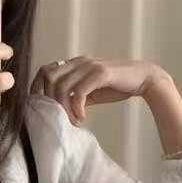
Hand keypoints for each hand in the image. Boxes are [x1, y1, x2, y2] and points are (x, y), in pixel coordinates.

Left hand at [30, 56, 169, 124]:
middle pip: (49, 77)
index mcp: (74, 63)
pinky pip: (79, 91)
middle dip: (48, 100)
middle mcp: (79, 61)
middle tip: (58, 117)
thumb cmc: (116, 86)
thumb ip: (75, 96)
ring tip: (72, 120)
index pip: (45, 70)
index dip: (37, 88)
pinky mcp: (101, 73)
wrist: (143, 79)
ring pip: (61, 85)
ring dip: (63, 107)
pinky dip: (77, 107)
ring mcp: (90, 66)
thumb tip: (58, 110)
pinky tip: (83, 117)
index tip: (41, 107)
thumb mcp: (91, 91)